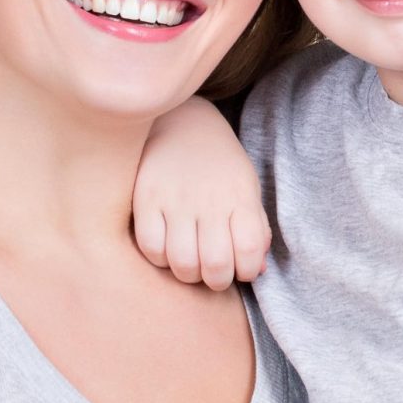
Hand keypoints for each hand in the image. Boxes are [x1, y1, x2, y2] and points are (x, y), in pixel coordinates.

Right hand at [132, 97, 270, 289]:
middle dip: (218, 280)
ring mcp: (176, 199)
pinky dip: (159, 259)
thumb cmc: (220, 166)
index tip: (241, 269)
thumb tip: (256, 271)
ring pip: (182, 262)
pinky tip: (167, 249)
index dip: (247, 271)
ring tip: (191, 264)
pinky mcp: (145, 198)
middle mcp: (210, 200)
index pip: (250, 250)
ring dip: (188, 275)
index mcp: (240, 197)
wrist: (183, 122)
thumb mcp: (247, 190)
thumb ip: (255, 229)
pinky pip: (150, 247)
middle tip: (214, 273)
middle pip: (216, 264)